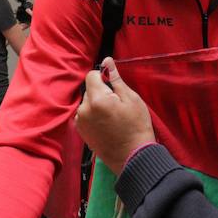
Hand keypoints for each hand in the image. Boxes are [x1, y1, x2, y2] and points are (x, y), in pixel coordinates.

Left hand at [75, 59, 154, 174]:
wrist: (132, 156)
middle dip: (101, 92)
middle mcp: (84, 109)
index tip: (115, 89)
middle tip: (117, 106)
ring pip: (87, 102)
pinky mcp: (81, 131)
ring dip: (97, 104)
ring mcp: (81, 121)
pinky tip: (106, 124)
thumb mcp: (131, 99)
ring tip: (112, 117)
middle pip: (89, 89)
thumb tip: (106, 61)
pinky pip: (85, 114)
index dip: (104, 78)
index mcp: (96, 99)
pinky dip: (93, 114)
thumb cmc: (136, 126)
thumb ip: (115, 79)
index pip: (91, 75)